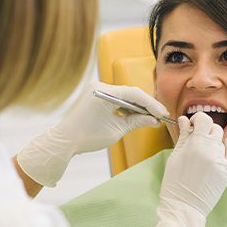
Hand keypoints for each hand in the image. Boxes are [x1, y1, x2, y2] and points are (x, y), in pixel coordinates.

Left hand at [16, 81, 167, 186]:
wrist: (64, 140)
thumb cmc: (88, 137)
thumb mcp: (117, 130)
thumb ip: (137, 122)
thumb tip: (154, 120)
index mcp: (104, 92)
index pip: (135, 94)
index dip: (151, 104)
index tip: (163, 114)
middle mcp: (99, 86)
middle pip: (130, 93)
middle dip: (145, 105)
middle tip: (160, 116)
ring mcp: (95, 89)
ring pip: (123, 95)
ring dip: (136, 106)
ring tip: (150, 118)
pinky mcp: (94, 95)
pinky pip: (115, 98)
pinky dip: (125, 107)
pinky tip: (136, 116)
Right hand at [154, 112, 226, 226]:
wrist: (183, 206)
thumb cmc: (174, 182)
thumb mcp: (175, 156)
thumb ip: (183, 136)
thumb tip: (185, 120)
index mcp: (195, 144)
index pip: (203, 119)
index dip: (198, 119)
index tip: (192, 124)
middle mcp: (210, 150)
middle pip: (214, 128)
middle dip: (205, 129)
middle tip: (197, 136)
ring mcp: (220, 160)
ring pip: (221, 140)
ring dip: (213, 140)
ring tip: (203, 149)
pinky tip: (226, 142)